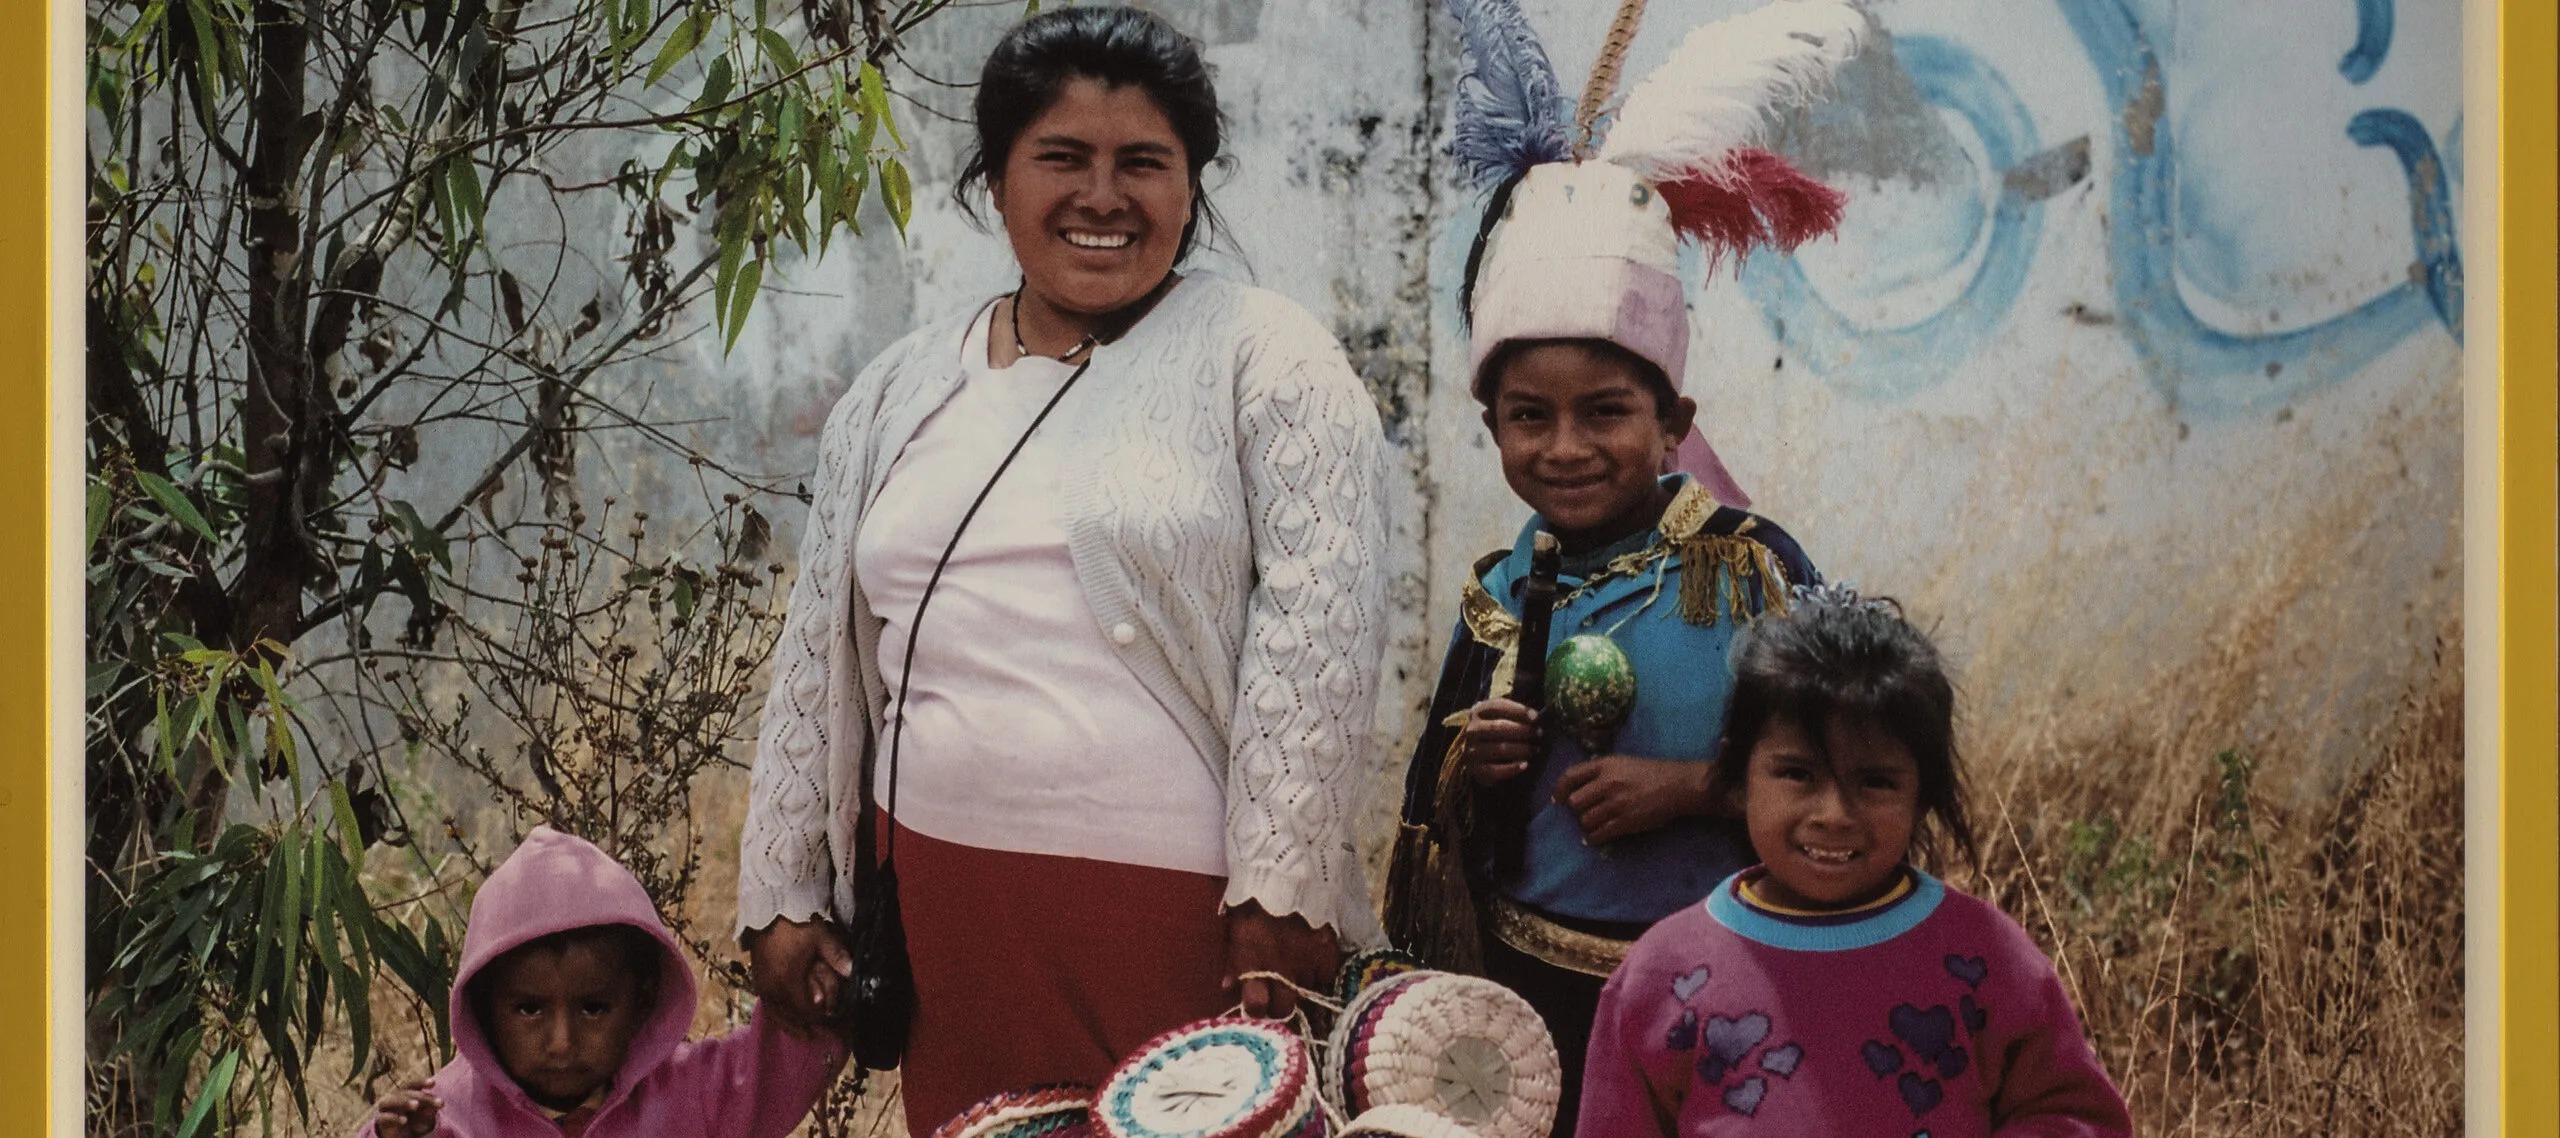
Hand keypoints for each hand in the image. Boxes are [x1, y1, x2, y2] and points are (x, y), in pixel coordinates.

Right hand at [373, 1079, 440, 1137]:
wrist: (400, 1136)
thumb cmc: (414, 1121)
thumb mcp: (425, 1116)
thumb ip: (429, 1110)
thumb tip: (436, 1106)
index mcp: (406, 1093)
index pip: (412, 1084)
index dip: (421, 1082)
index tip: (433, 1083)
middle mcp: (394, 1098)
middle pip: (406, 1093)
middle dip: (421, 1097)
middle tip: (435, 1102)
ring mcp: (386, 1108)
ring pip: (391, 1101)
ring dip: (403, 1101)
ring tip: (416, 1105)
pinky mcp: (381, 1120)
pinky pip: (383, 1117)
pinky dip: (394, 1117)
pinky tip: (405, 1120)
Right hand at [747, 916, 853, 1036]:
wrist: (769, 911)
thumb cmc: (797, 924)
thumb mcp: (821, 937)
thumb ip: (837, 956)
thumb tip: (853, 972)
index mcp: (788, 981)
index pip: (807, 1010)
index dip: (821, 1016)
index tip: (834, 1017)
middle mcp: (772, 989)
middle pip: (793, 1016)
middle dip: (808, 1024)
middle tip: (823, 1032)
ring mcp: (762, 987)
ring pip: (779, 1015)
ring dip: (793, 1024)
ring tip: (806, 1035)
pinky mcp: (758, 982)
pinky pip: (769, 1007)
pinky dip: (780, 1017)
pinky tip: (788, 1022)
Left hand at [1223, 902, 1339, 1017]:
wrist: (1284, 866)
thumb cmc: (1251, 894)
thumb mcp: (1234, 925)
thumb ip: (1234, 959)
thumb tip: (1229, 985)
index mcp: (1253, 963)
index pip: (1256, 1006)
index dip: (1254, 1010)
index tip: (1254, 1006)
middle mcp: (1282, 968)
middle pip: (1285, 1008)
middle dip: (1278, 1008)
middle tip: (1276, 1001)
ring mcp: (1308, 960)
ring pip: (1307, 992)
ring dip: (1298, 989)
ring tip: (1294, 980)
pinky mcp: (1329, 948)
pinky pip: (1327, 975)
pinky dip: (1320, 973)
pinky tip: (1313, 966)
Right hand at [1457, 698, 1542, 785]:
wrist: (1476, 752)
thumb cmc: (1496, 729)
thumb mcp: (1500, 715)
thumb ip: (1514, 712)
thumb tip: (1535, 716)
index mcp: (1478, 712)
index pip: (1497, 707)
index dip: (1518, 710)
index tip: (1535, 717)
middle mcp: (1472, 730)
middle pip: (1498, 727)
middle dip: (1522, 730)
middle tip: (1538, 733)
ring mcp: (1472, 750)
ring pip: (1499, 749)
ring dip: (1521, 749)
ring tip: (1535, 749)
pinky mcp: (1476, 769)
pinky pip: (1495, 770)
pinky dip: (1512, 768)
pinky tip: (1525, 765)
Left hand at [1553, 755, 1714, 844]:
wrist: (1677, 785)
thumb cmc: (1649, 773)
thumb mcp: (1622, 763)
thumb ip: (1600, 772)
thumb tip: (1576, 788)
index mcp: (1605, 765)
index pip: (1570, 776)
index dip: (1560, 789)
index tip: (1558, 799)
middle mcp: (1608, 783)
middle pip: (1575, 802)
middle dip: (1576, 810)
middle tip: (1583, 812)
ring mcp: (1616, 803)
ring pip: (1585, 820)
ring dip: (1586, 825)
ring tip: (1591, 826)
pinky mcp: (1625, 821)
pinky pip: (1599, 834)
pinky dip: (1593, 839)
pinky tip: (1593, 839)